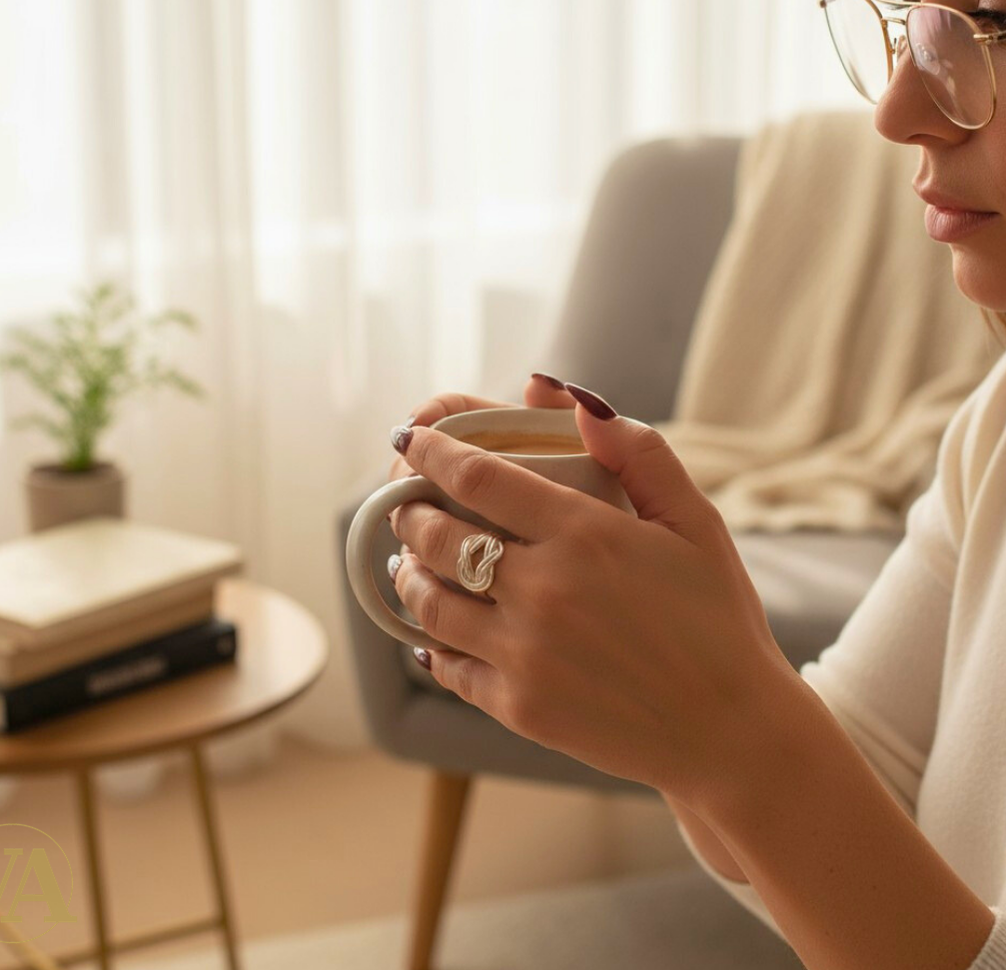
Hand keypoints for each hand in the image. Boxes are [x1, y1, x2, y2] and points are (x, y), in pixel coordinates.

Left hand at [386, 384, 792, 810]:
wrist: (731, 733)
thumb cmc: (718, 619)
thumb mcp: (695, 523)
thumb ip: (639, 454)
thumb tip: (577, 400)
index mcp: (583, 534)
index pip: (476, 476)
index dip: (429, 452)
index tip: (409, 438)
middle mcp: (542, 591)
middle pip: (437, 536)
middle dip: (407, 509)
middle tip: (402, 501)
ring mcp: (524, 654)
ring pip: (429, 604)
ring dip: (408, 574)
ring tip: (407, 562)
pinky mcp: (518, 707)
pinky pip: (449, 668)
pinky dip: (430, 644)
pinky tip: (431, 635)